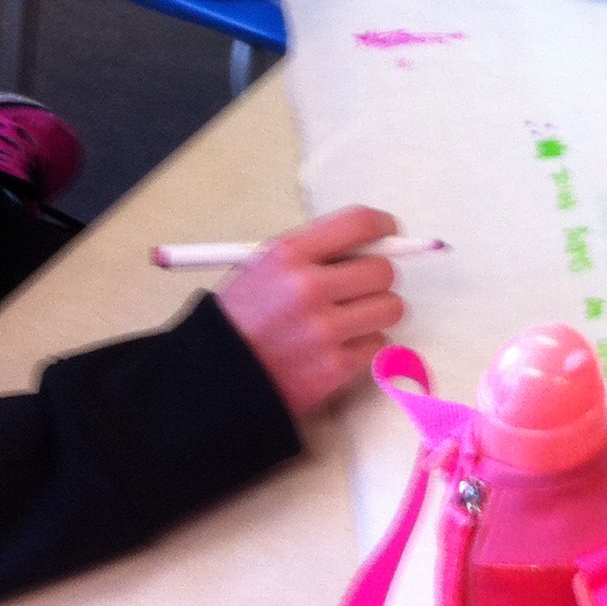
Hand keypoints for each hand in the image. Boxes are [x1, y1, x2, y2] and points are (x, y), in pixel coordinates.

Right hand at [218, 205, 404, 421]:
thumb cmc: (241, 321)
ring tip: (349, 320)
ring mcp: (324, 330)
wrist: (215, 380)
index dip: (383, 226)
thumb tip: (372, 244)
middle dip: (377, 279)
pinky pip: (379, 345)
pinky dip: (364, 346)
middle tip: (360, 289)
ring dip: (376, 313)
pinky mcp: (335, 367)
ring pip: (391, 308)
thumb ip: (314, 254)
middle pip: (383, 270)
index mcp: (288, 256)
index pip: (358, 224)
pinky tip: (337, 347)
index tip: (389, 233)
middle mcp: (308, 288)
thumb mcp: (262, 269)